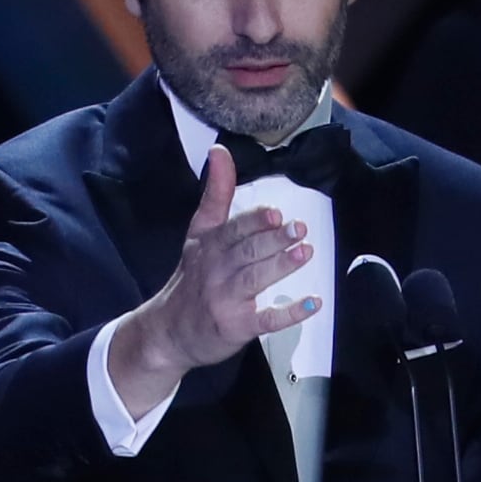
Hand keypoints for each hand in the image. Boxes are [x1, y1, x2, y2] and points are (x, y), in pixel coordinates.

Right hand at [108, 143, 319, 414]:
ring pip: (254, 280)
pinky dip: (288, 313)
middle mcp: (215, 270)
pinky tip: (312, 304)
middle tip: (299, 229)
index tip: (275, 213)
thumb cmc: (193, 277)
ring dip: (280, 267)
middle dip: (272, 240)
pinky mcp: (236, 327)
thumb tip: (220, 150)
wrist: (167, 331)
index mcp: (209, 245)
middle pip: (245, 252)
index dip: (253, 221)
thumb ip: (215, 193)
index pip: (232, 230)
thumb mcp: (199, 233)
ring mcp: (224, 300)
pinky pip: (264, 320)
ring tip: (305, 253)